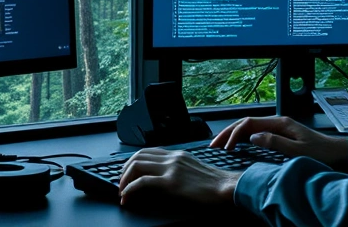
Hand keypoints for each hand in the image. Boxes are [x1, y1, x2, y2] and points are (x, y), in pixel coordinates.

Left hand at [117, 148, 241, 206]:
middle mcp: (172, 157)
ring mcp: (171, 168)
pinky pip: (143, 182)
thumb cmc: (214, 183)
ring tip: (122, 190)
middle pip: (138, 156)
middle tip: (121, 183)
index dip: (133, 161)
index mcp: (177, 154)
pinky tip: (127, 196)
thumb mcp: (193, 169)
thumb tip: (165, 177)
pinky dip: (130, 189)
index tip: (128, 173)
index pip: (148, 151)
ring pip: (137, 165)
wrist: (226, 187)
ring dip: (124, 179)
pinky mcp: (171, 182)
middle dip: (124, 169)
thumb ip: (179, 168)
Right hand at [210, 116, 347, 166]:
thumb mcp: (297, 150)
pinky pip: (256, 132)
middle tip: (214, 145)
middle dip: (228, 132)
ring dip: (233, 135)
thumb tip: (253, 137)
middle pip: (246, 123)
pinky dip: (243, 138)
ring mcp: (278, 127)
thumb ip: (275, 142)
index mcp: (280, 123)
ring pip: (249, 127)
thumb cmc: (321, 152)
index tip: (226, 148)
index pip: (249, 123)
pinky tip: (237, 145)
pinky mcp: (280, 134)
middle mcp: (278, 122)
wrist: (337, 152)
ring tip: (221, 145)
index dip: (234, 134)